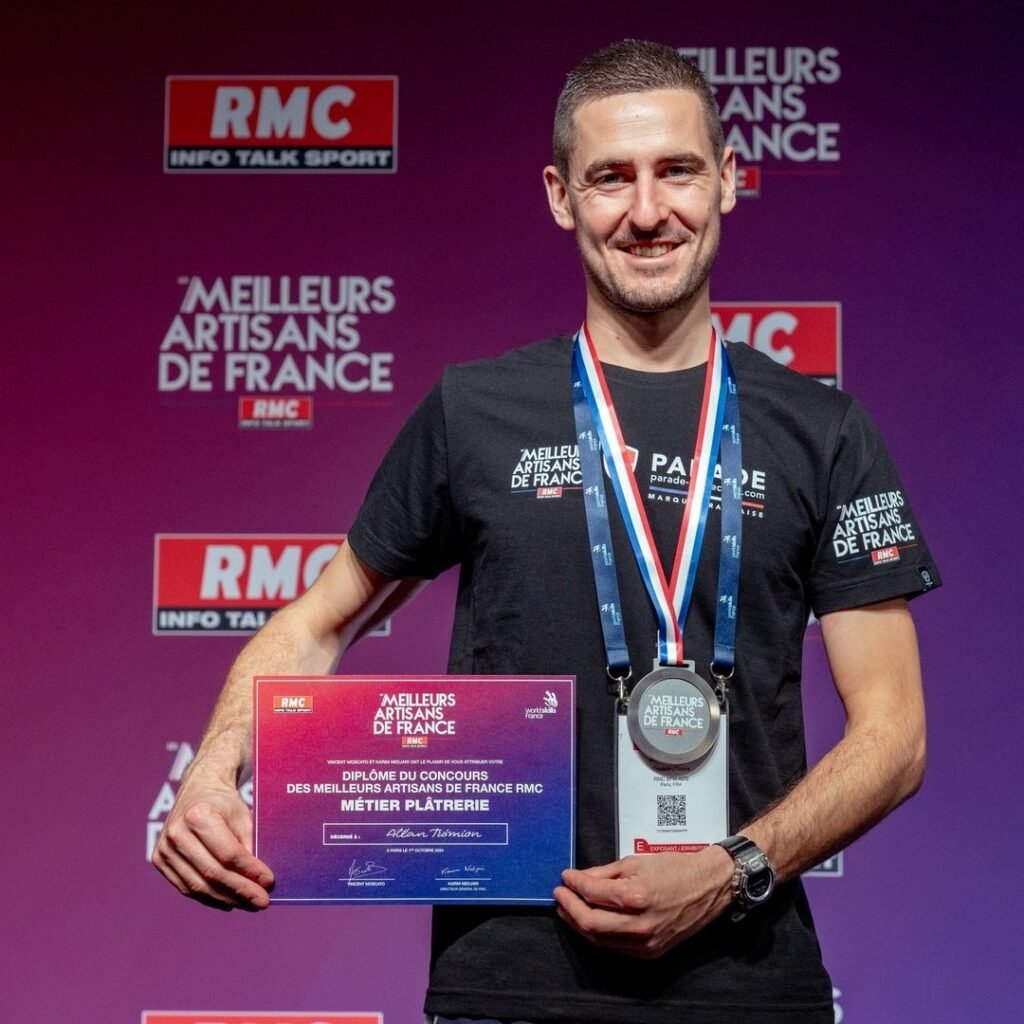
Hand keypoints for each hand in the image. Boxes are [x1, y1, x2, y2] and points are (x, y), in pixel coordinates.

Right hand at [152, 775, 273, 910]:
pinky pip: (187, 887)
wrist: (198, 789)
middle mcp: (176, 833)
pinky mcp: (160, 860)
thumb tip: (259, 880)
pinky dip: (210, 898)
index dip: (250, 871)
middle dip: (241, 891)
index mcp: (198, 815)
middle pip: (213, 873)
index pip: (228, 854)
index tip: (269, 882)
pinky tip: (229, 902)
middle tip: (262, 902)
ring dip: (227, 899)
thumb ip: (249, 845)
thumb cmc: (224, 803)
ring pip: (198, 886)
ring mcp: (164, 848)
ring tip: (249, 904)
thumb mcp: (243, 816)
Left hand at [554, 847, 733, 957]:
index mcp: (637, 896)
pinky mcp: (650, 952)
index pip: (593, 893)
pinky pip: (615, 946)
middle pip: (591, 923)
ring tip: (568, 909)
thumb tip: (581, 877)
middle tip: (560, 895)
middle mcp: (641, 923)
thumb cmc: (676, 869)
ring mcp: (646, 942)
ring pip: (600, 940)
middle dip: (569, 908)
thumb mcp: (636, 862)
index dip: (574, 884)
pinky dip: (599, 935)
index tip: (565, 877)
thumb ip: (604, 873)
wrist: (708, 887)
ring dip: (579, 924)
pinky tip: (590, 922)